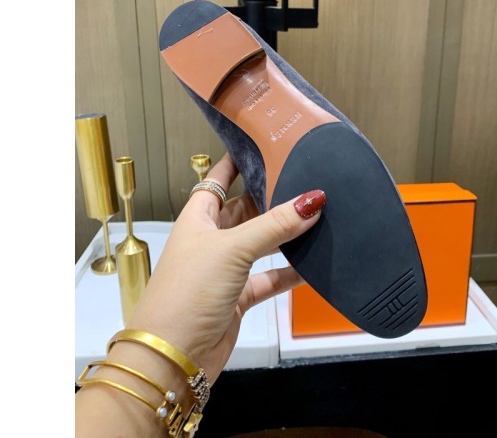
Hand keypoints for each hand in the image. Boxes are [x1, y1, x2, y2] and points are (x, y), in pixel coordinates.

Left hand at [125, 152, 324, 383]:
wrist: (173, 357)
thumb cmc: (189, 291)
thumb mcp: (232, 248)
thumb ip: (274, 225)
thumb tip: (313, 199)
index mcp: (198, 218)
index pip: (217, 180)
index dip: (236, 162)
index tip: (262, 145)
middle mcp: (211, 239)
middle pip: (245, 209)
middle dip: (271, 196)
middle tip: (304, 178)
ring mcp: (226, 269)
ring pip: (261, 243)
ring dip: (284, 233)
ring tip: (316, 215)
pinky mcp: (239, 296)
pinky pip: (270, 278)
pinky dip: (289, 272)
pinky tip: (313, 264)